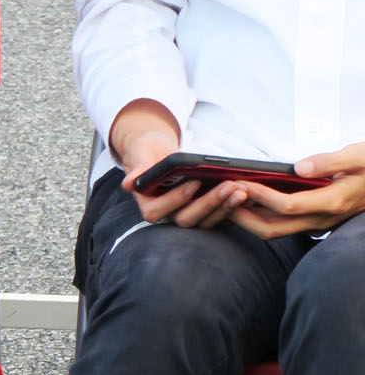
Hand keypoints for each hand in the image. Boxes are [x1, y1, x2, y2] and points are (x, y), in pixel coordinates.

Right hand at [112, 100, 242, 229]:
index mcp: (148, 204)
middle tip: (228, 186)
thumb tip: (128, 183)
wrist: (159, 155)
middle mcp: (167, 215)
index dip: (176, 199)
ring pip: (206, 221)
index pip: (158, 211)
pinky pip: (219, 217)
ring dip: (225, 207)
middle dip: (209, 203)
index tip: (192, 183)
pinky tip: (246, 193)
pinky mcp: (203, 214)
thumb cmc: (147, 153)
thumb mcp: (140, 154)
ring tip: (241, 190)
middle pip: (187, 218)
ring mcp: (187, 216)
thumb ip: (137, 168)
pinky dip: (233, 207)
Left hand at [229, 142, 364, 239]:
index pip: (287, 205)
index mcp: (331, 201)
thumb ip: (329, 162)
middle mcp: (322, 218)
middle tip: (222, 195)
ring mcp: (318, 223)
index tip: (240, 181)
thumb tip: (299, 168)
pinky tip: (248, 201)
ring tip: (228, 197)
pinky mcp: (315, 221)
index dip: (260, 195)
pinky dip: (260, 216)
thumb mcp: (359, 156)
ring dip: (248, 218)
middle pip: (273, 228)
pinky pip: (282, 225)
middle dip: (243, 215)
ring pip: (276, 230)